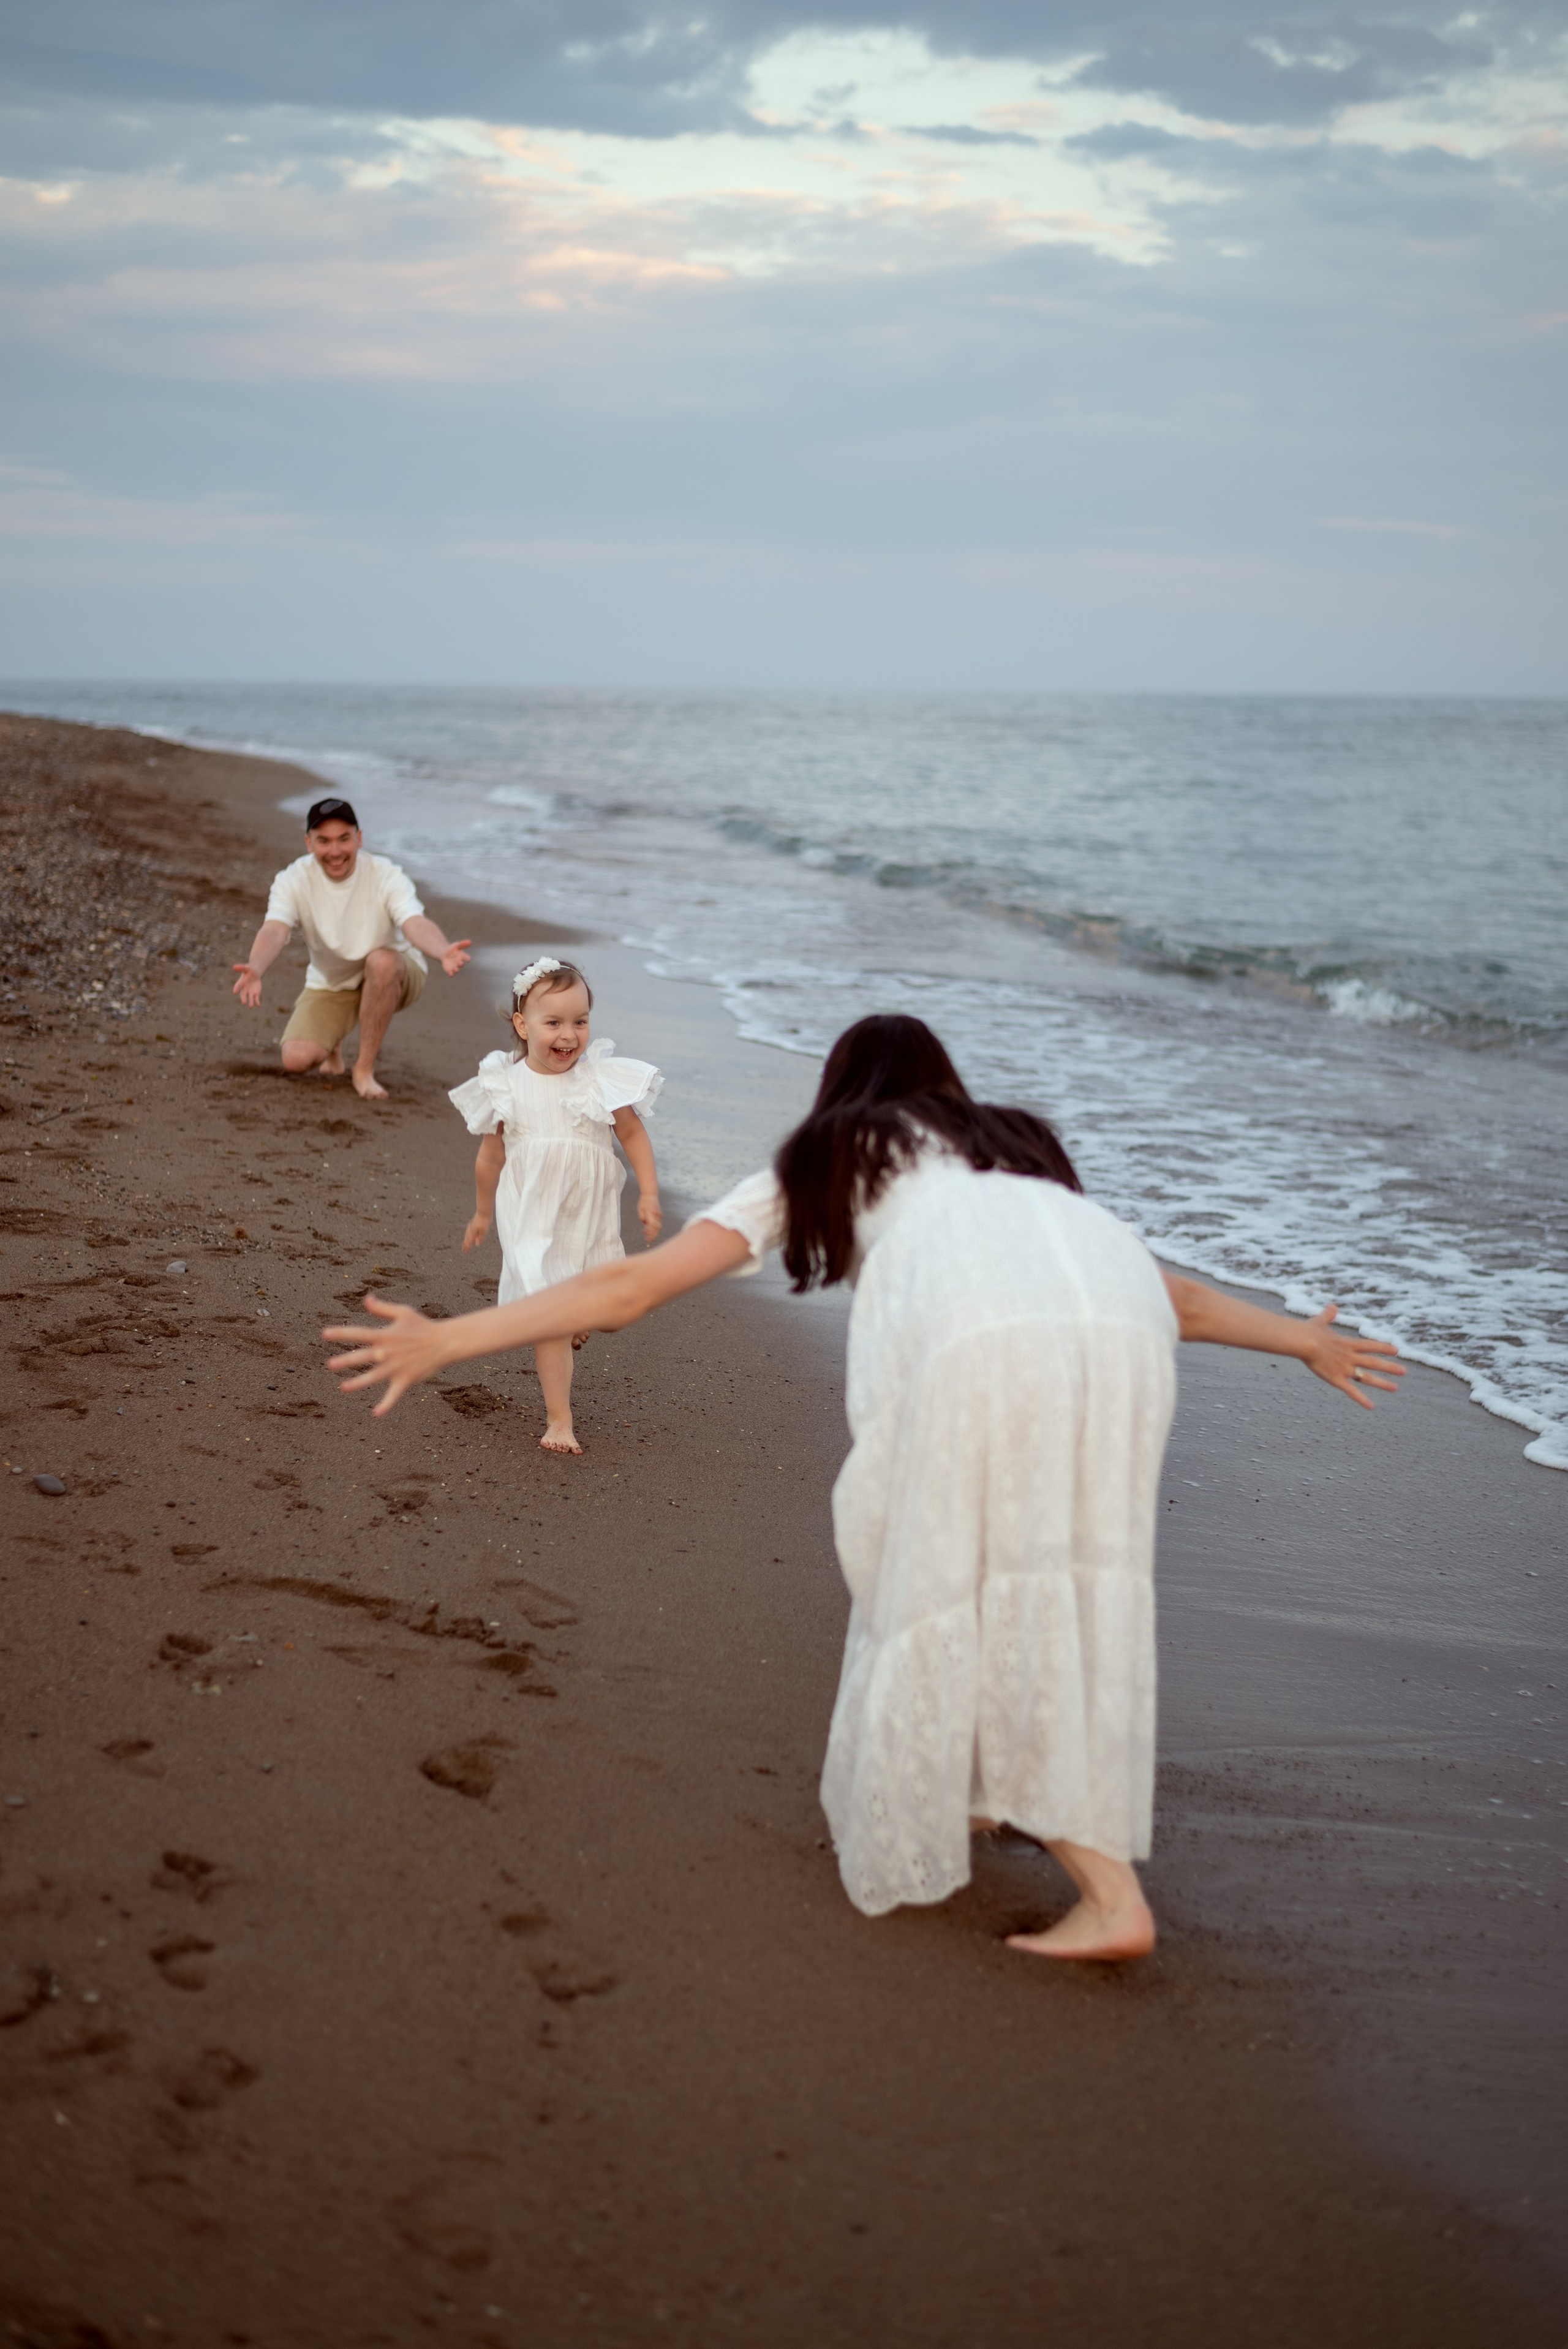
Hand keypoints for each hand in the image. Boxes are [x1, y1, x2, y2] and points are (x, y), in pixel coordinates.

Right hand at [232, 963, 261, 1007]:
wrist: (254, 974)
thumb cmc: (249, 971)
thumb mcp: (246, 968)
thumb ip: (241, 968)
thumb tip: (234, 967)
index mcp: (241, 983)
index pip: (238, 986)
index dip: (236, 989)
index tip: (235, 992)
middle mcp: (245, 989)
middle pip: (243, 995)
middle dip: (244, 999)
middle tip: (244, 1003)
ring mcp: (250, 992)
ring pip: (250, 999)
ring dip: (250, 1002)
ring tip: (251, 1006)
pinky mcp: (255, 994)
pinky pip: (256, 999)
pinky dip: (257, 1002)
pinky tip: (258, 1005)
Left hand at [323, 1295, 449, 1415]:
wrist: (444, 1343)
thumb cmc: (423, 1326)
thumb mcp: (403, 1312)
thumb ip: (382, 1308)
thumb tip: (366, 1299)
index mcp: (385, 1336)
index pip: (359, 1333)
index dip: (341, 1333)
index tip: (325, 1334)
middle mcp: (387, 1352)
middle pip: (363, 1357)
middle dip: (346, 1361)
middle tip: (330, 1365)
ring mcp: (396, 1367)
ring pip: (374, 1377)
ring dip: (358, 1383)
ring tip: (343, 1388)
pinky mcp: (405, 1379)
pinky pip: (394, 1395)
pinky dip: (386, 1405)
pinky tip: (375, 1414)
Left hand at [440, 939, 471, 976]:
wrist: (444, 954)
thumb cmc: (452, 949)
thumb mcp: (456, 945)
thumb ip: (463, 944)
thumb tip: (470, 941)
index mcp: (462, 957)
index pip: (466, 958)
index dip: (467, 958)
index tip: (468, 959)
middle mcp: (459, 962)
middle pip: (461, 964)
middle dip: (461, 964)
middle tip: (460, 963)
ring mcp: (455, 967)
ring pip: (456, 970)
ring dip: (456, 970)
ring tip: (456, 969)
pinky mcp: (449, 970)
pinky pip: (451, 973)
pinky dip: (451, 974)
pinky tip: (451, 974)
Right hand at [462, 1212, 491, 1251]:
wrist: (483, 1212)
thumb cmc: (484, 1221)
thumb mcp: (484, 1231)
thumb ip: (480, 1238)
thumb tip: (476, 1245)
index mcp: (473, 1232)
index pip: (469, 1241)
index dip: (467, 1247)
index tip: (465, 1251)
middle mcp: (470, 1230)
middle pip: (467, 1239)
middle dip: (465, 1244)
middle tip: (464, 1250)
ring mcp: (471, 1226)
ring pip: (467, 1235)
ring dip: (466, 1240)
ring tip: (464, 1244)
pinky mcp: (472, 1224)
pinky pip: (468, 1231)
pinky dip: (467, 1235)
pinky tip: (467, 1235)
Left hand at [637, 1190, 662, 1244]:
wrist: (650, 1195)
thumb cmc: (644, 1201)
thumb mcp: (641, 1208)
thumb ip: (643, 1216)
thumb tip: (645, 1223)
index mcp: (652, 1213)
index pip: (653, 1225)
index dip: (650, 1232)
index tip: (646, 1237)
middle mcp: (657, 1215)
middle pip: (657, 1228)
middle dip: (653, 1235)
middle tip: (647, 1240)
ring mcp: (659, 1216)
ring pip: (658, 1228)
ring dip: (653, 1233)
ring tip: (646, 1237)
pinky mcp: (658, 1217)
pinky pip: (657, 1225)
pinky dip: (652, 1229)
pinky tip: (645, 1231)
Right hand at [1300, 1304, 1403, 1408]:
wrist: (1305, 1342)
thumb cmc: (1309, 1331)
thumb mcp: (1319, 1321)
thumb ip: (1328, 1315)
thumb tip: (1332, 1306)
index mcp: (1348, 1343)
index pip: (1370, 1346)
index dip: (1383, 1348)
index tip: (1396, 1350)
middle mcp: (1350, 1357)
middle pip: (1374, 1363)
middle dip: (1390, 1367)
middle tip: (1404, 1372)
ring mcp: (1345, 1369)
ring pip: (1367, 1377)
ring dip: (1382, 1383)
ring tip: (1395, 1388)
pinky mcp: (1336, 1379)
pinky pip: (1351, 1391)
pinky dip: (1361, 1399)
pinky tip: (1371, 1407)